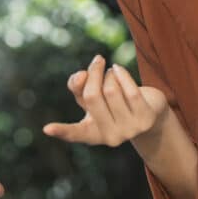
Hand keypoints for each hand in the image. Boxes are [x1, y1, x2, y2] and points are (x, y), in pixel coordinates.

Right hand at [42, 55, 168, 146]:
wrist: (150, 115)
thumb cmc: (114, 104)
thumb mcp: (92, 96)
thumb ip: (79, 87)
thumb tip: (80, 76)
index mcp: (92, 133)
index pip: (75, 133)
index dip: (61, 130)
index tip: (47, 129)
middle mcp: (109, 137)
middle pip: (92, 96)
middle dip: (94, 72)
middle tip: (97, 61)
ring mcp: (129, 130)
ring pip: (111, 89)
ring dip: (110, 74)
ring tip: (113, 74)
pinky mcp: (145, 119)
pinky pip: (129, 89)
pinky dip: (121, 73)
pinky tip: (119, 69)